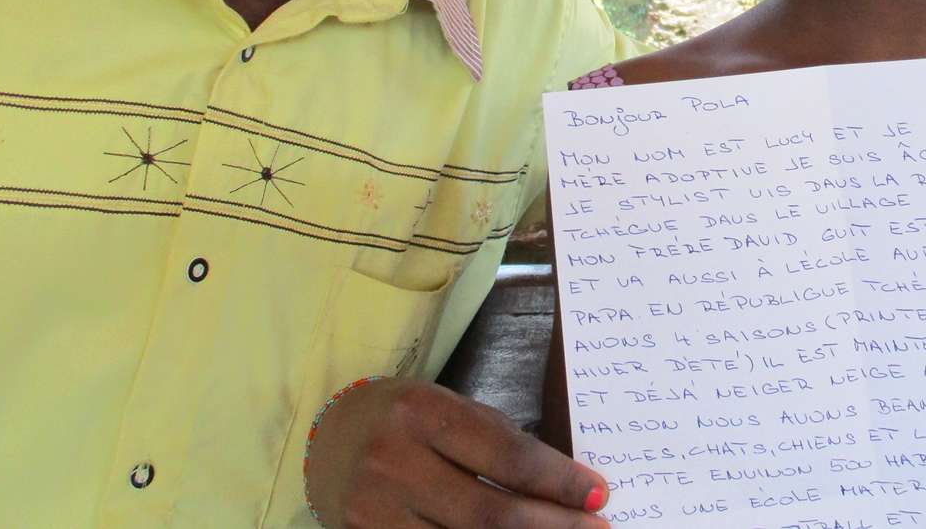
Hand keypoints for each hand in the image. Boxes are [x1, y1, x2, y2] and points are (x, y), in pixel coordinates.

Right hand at [304, 377, 609, 527]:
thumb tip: (564, 485)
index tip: (598, 494)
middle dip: (553, 526)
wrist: (327, 437)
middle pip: (491, 513)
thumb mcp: (448, 409)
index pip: (507, 455)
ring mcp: (375, 511)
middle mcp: (394, 462)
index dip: (559, 481)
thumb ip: (498, 443)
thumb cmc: (404, 419)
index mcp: (423, 413)